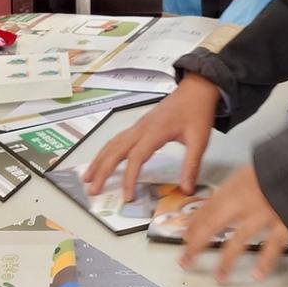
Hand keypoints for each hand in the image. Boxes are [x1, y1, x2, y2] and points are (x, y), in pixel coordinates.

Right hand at [83, 73, 218, 201]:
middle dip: (102, 170)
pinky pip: (118, 139)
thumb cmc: (197, 112)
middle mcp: (142, 127)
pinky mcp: (139, 125)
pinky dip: (106, 151)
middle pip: (116, 149)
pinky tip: (102, 160)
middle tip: (92, 190)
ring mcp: (138, 125)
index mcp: (155, 131)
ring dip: (99, 160)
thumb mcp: (199, 140)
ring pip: (113, 143)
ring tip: (88, 177)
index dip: (129, 178)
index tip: (127, 197)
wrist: (196, 89)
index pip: (137, 157)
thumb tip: (186, 191)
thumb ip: (191, 166)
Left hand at [180, 165, 287, 282]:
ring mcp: (264, 214)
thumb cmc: (278, 166)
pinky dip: (265, 262)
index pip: (208, 208)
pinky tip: (257, 275)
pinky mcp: (284, 224)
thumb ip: (233, 189)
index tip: (185, 237)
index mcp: (235, 186)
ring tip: (219, 277)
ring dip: (227, 260)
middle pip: (215, 224)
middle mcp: (245, 200)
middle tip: (186, 260)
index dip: (194, 224)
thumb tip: (216, 204)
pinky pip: (272, 247)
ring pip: (239, 239)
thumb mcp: (249, 171)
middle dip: (197, 243)